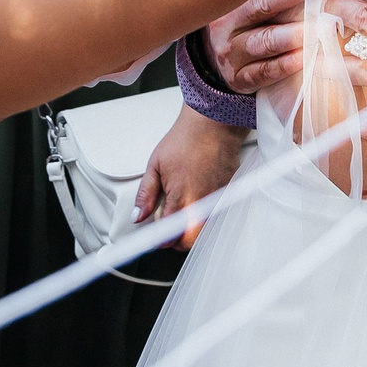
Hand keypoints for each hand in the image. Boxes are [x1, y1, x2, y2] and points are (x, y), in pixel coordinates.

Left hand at [135, 105, 249, 247]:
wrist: (213, 124)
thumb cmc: (186, 139)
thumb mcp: (156, 165)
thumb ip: (146, 194)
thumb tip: (138, 215)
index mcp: (181, 196)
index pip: (168, 234)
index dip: (159, 239)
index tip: (154, 237)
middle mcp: (202, 202)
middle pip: (190, 241)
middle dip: (177, 242)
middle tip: (167, 232)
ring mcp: (217, 200)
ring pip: (205, 232)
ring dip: (192, 232)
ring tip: (182, 217)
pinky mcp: (227, 194)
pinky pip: (216, 217)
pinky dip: (205, 218)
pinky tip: (198, 205)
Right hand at [204, 0, 311, 94]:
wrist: (225, 60)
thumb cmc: (251, 24)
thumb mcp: (255, 2)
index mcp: (231, 0)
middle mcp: (227, 26)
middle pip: (259, 8)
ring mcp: (230, 54)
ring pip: (262, 41)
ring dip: (290, 35)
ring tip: (314, 29)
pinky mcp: (239, 79)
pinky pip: (262, 72)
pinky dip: (284, 65)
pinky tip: (302, 58)